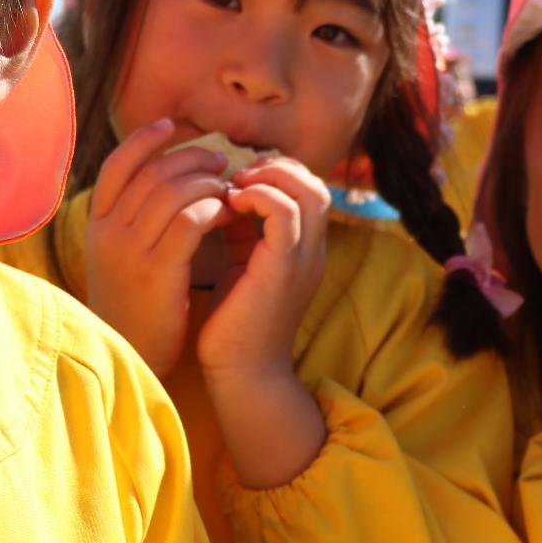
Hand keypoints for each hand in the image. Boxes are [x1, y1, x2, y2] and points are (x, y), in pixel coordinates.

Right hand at [83, 120, 231, 375]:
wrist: (133, 357)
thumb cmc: (135, 305)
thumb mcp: (119, 257)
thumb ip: (132, 218)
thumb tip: (165, 175)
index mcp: (95, 225)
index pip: (116, 164)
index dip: (144, 139)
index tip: (172, 126)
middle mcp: (106, 232)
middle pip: (151, 172)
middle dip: (189, 157)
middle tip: (219, 160)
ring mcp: (129, 251)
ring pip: (173, 191)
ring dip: (207, 182)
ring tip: (228, 186)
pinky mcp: (157, 271)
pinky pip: (190, 221)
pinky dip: (212, 208)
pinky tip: (227, 213)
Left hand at [193, 156, 327, 377]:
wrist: (241, 374)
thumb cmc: (234, 324)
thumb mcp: (241, 266)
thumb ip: (243, 232)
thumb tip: (225, 196)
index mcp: (304, 252)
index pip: (309, 191)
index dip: (278, 174)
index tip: (239, 179)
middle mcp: (312, 252)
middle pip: (316, 185)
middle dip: (276, 169)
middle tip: (238, 177)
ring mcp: (303, 260)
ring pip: (308, 192)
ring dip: (268, 178)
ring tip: (235, 187)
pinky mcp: (284, 268)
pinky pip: (285, 213)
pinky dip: (259, 197)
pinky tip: (231, 204)